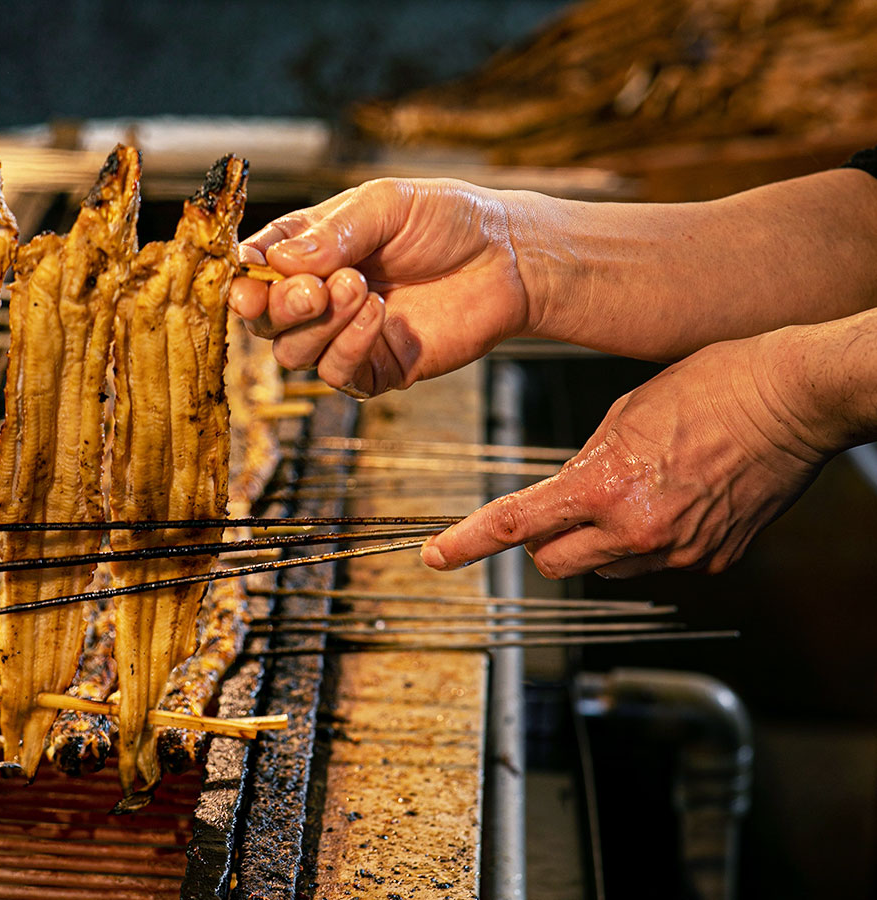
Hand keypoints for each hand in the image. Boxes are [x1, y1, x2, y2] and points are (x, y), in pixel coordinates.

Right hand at [230, 179, 533, 396]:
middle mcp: (318, 296)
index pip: (253, 269)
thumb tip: (277, 261)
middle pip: (263, 320)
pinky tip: (378, 314)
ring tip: (363, 288)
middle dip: (279, 307)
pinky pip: (336, 374)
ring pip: (292, 353)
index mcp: (308, 249)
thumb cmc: (449, 221)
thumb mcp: (387, 204)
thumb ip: (332, 232)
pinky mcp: (374, 368)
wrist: (509, 259)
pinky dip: (349, 346)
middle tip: (314, 289)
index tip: (253, 276)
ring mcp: (343, 336)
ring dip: (319, 324)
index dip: (244, 277)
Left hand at [421, 332, 827, 577]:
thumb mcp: (623, 414)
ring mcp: (678, 551)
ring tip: (640, 489)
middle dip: (546, 541)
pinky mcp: (713, 561)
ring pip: (605, 567)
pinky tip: (678, 498)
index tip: (437, 556)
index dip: (468, 543)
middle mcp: (637, 530)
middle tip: (562, 507)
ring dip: (601, 541)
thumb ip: (582, 463)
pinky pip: (658, 562)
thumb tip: (560, 495)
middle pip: (554, 562)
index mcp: (605, 487)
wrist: (795, 400)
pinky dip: (652, 540)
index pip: (516, 525)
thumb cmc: (713, 387)